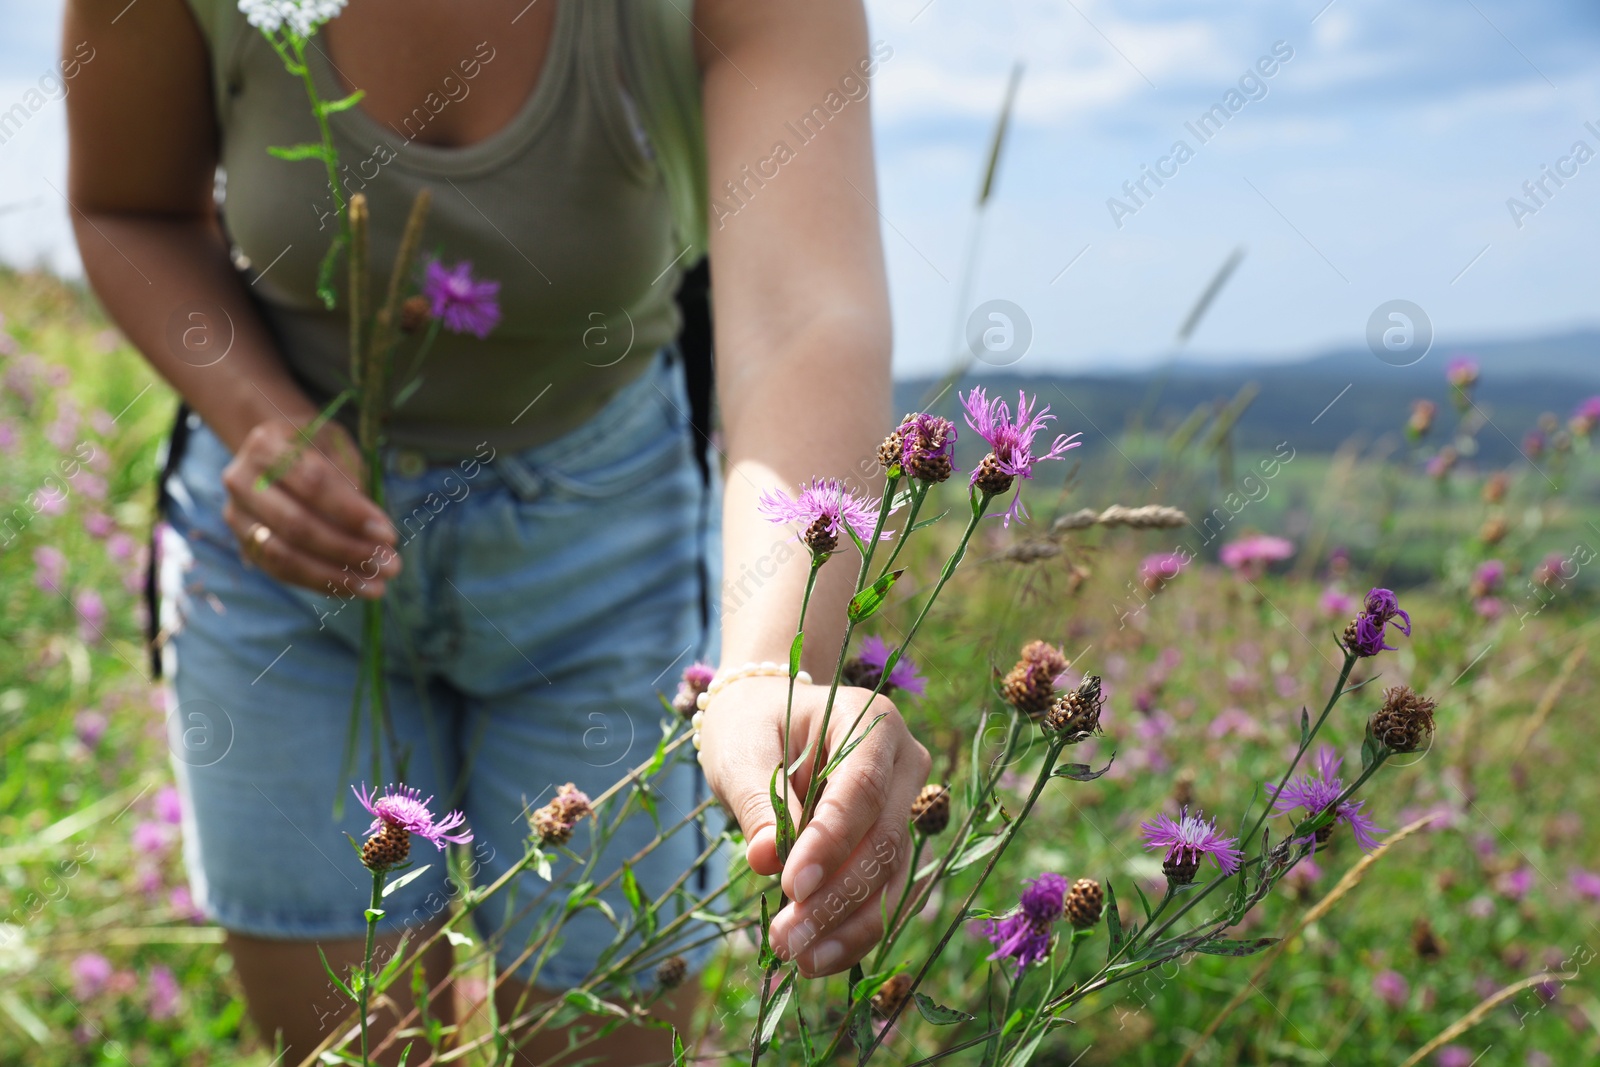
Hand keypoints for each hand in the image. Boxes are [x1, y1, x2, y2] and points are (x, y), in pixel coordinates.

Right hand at [220, 418, 399, 596]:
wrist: (274, 452)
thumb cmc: (315, 448)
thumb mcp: (337, 446)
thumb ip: (351, 481)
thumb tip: (374, 532)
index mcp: (267, 446)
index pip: (313, 484)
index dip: (351, 513)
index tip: (388, 534)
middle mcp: (243, 482)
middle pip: (296, 524)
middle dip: (348, 550)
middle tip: (389, 565)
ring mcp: (238, 516)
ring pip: (284, 556)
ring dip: (334, 576)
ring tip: (376, 586)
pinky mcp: (244, 544)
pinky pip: (281, 572)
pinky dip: (319, 583)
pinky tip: (352, 588)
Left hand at [697, 675, 930, 976]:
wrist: (766, 721)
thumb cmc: (753, 726)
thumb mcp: (742, 753)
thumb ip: (758, 803)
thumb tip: (766, 861)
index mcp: (871, 720)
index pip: (862, 787)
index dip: (832, 841)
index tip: (794, 885)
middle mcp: (902, 762)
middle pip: (883, 838)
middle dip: (837, 896)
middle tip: (786, 938)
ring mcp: (904, 803)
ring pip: (891, 874)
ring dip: (849, 924)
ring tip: (800, 958)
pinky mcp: (893, 842)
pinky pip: (885, 891)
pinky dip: (854, 929)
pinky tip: (819, 957)